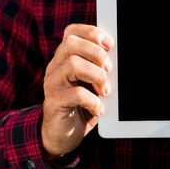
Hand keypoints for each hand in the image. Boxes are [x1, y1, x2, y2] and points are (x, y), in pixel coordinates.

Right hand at [41, 24, 113, 158]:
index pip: (72, 32)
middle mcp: (55, 67)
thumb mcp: (92, 83)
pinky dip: (93, 101)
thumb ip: (99, 68)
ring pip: (72, 64)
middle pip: (71, 44)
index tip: (110, 44)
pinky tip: (98, 109)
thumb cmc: (82, 106)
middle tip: (109, 70)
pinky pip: (75, 94)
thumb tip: (117, 57)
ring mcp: (52, 84)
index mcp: (64, 58)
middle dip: (96, 54)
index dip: (91, 32)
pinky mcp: (53, 103)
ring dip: (96, 76)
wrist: (63, 136)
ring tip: (105, 91)